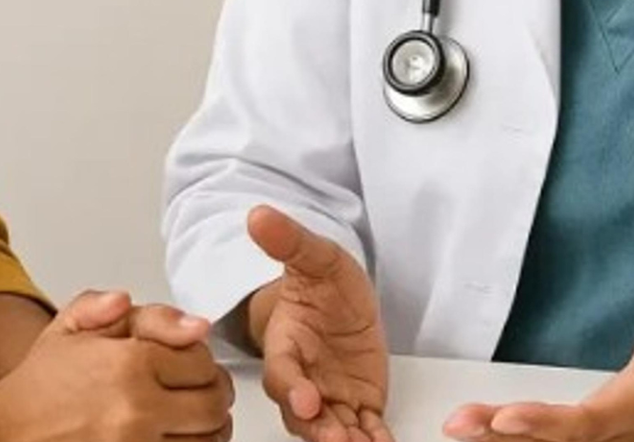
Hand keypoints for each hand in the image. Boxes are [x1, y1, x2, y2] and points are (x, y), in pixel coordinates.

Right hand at [0, 290, 233, 441]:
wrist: (0, 434)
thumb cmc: (35, 388)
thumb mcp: (67, 329)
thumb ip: (113, 307)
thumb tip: (179, 319)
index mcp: (130, 363)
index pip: (202, 361)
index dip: (200, 362)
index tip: (189, 366)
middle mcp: (138, 409)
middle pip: (213, 405)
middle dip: (211, 396)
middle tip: (197, 395)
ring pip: (207, 441)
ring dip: (206, 429)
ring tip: (188, 421)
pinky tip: (173, 439)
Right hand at [246, 205, 392, 441]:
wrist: (341, 302)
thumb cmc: (321, 285)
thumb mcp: (316, 256)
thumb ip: (289, 241)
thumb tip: (258, 214)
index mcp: (285, 346)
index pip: (282, 373)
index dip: (292, 388)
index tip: (306, 397)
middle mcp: (304, 379)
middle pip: (302, 414)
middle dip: (317, 429)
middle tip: (335, 438)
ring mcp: (330, 397)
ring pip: (331, 428)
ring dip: (345, 440)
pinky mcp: (357, 407)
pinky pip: (364, 430)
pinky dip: (374, 440)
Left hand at [442, 286, 633, 441]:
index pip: (592, 423)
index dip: (549, 426)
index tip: (508, 418)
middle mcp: (617, 432)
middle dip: (505, 438)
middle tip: (460, 424)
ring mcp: (598, 437)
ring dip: (496, 439)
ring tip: (457, 425)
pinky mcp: (579, 434)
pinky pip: (539, 439)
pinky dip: (503, 436)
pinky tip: (474, 428)